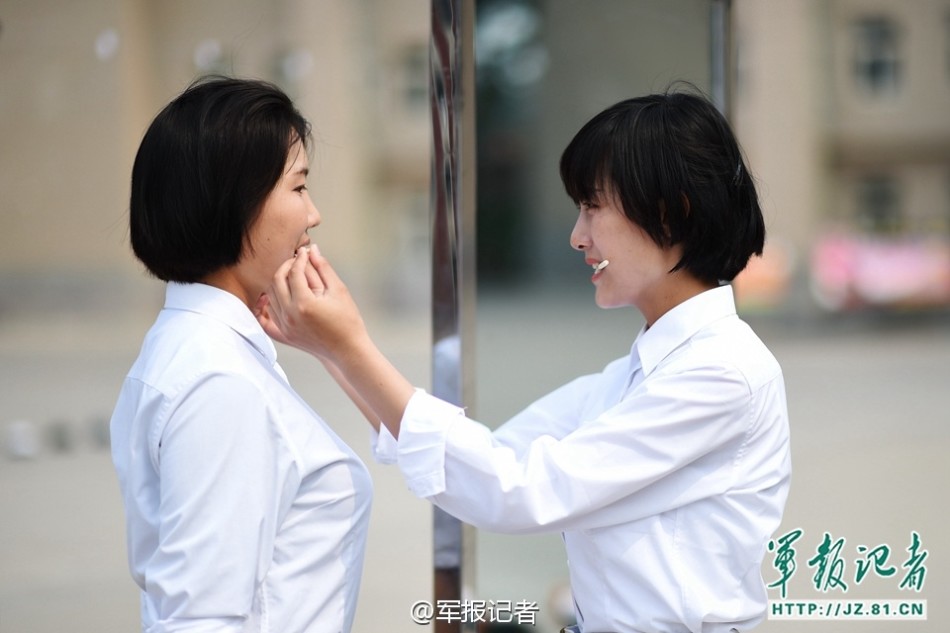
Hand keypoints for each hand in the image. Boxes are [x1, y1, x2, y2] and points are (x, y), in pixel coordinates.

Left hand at [262, 245, 369, 361]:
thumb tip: (313, 250)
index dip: (299, 258)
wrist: (347, 349)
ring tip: (291, 276)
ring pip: (269, 296)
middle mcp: (290, 316)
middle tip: (296, 261)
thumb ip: (323, 268)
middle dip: (285, 266)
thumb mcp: (339, 290)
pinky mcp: (283, 335)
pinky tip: (271, 296)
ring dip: (277, 282)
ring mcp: (284, 327)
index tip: (305, 252)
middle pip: (276, 281)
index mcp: (304, 304)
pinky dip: (265, 305)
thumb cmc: (347, 321)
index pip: (294, 272)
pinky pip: (265, 318)